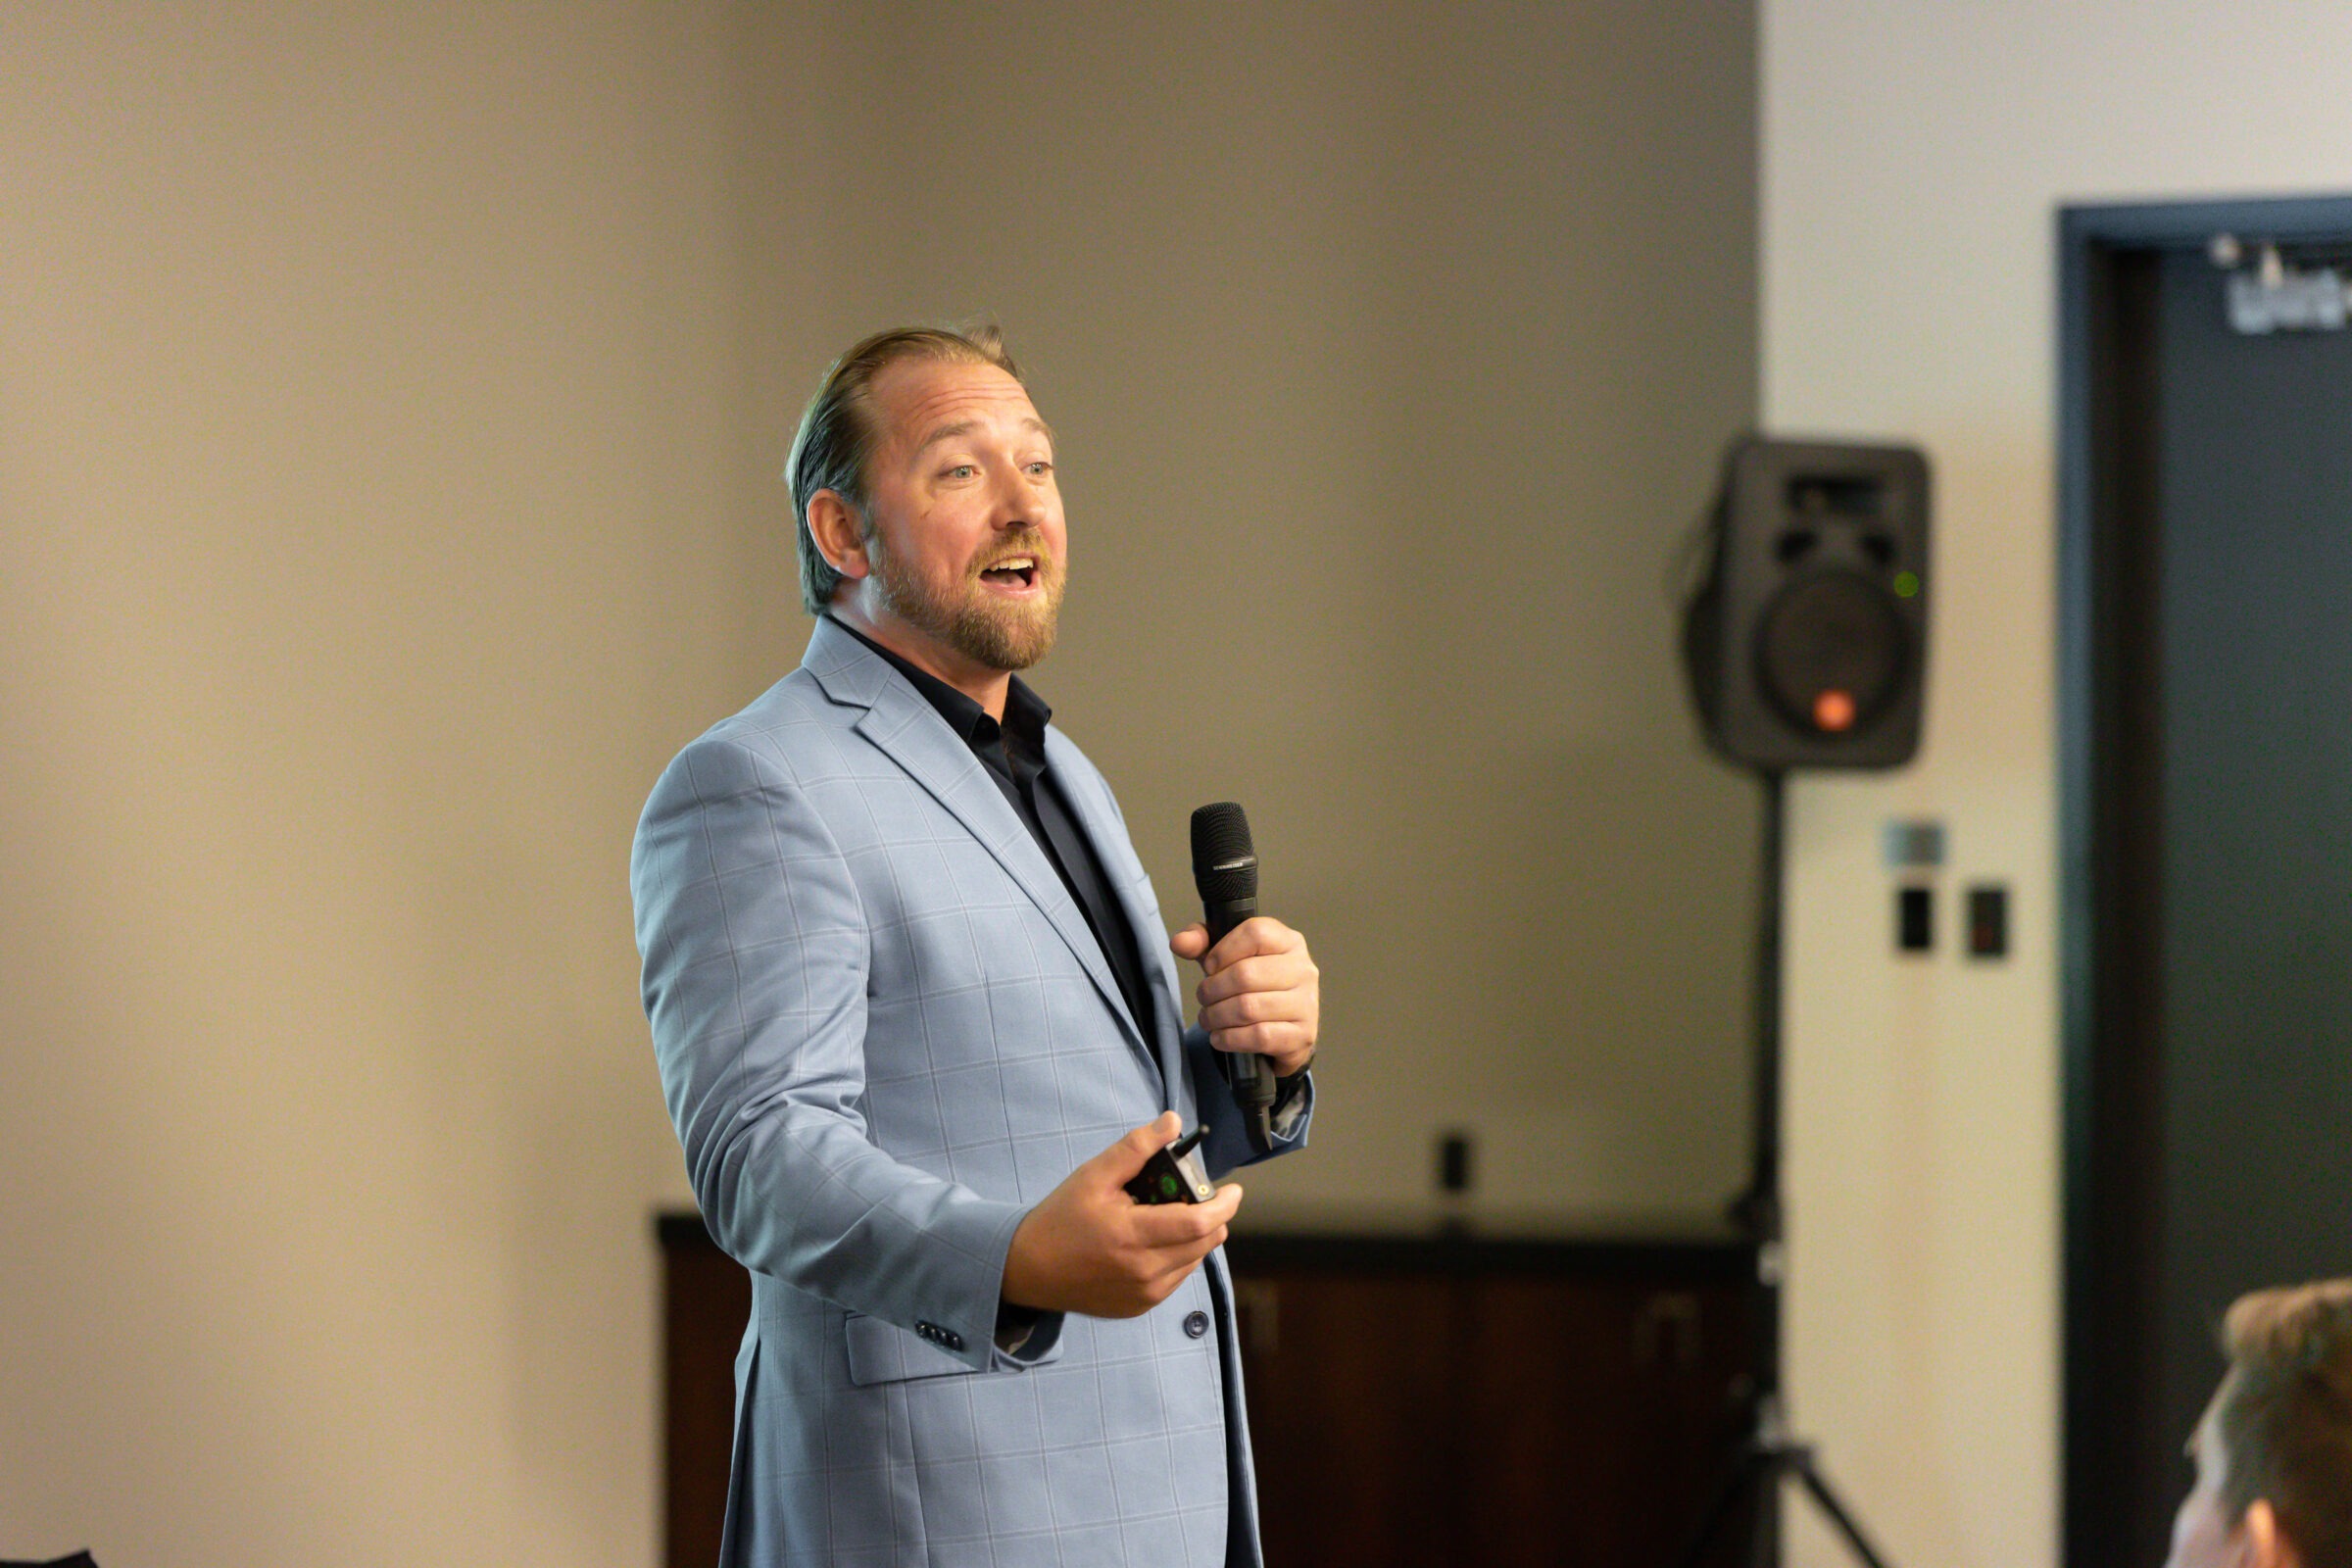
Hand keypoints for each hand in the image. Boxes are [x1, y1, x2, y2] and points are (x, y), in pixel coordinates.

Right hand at [1001, 1112, 1243, 1317]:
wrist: (1028, 1269)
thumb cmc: (1061, 1218)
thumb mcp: (1094, 1175)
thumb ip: (1136, 1148)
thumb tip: (1172, 1122)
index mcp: (1133, 1236)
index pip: (1199, 1223)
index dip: (1224, 1204)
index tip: (1233, 1189)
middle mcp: (1145, 1272)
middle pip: (1205, 1242)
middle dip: (1211, 1215)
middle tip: (1194, 1195)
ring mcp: (1144, 1295)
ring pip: (1194, 1260)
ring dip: (1194, 1236)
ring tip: (1167, 1216)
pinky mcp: (1140, 1307)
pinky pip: (1177, 1277)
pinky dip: (1177, 1256)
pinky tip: (1153, 1241)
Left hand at [1170, 916, 1319, 1077]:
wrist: (1283, 1032)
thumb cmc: (1254, 988)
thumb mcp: (1228, 959)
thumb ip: (1202, 943)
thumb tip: (1180, 942)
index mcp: (1289, 942)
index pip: (1255, 933)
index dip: (1223, 951)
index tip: (1210, 966)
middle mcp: (1303, 970)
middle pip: (1246, 974)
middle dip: (1212, 989)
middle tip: (1204, 998)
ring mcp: (1307, 1004)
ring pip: (1249, 1008)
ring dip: (1217, 1016)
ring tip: (1208, 1018)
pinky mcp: (1302, 1035)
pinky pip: (1258, 1036)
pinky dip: (1229, 1038)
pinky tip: (1220, 1036)